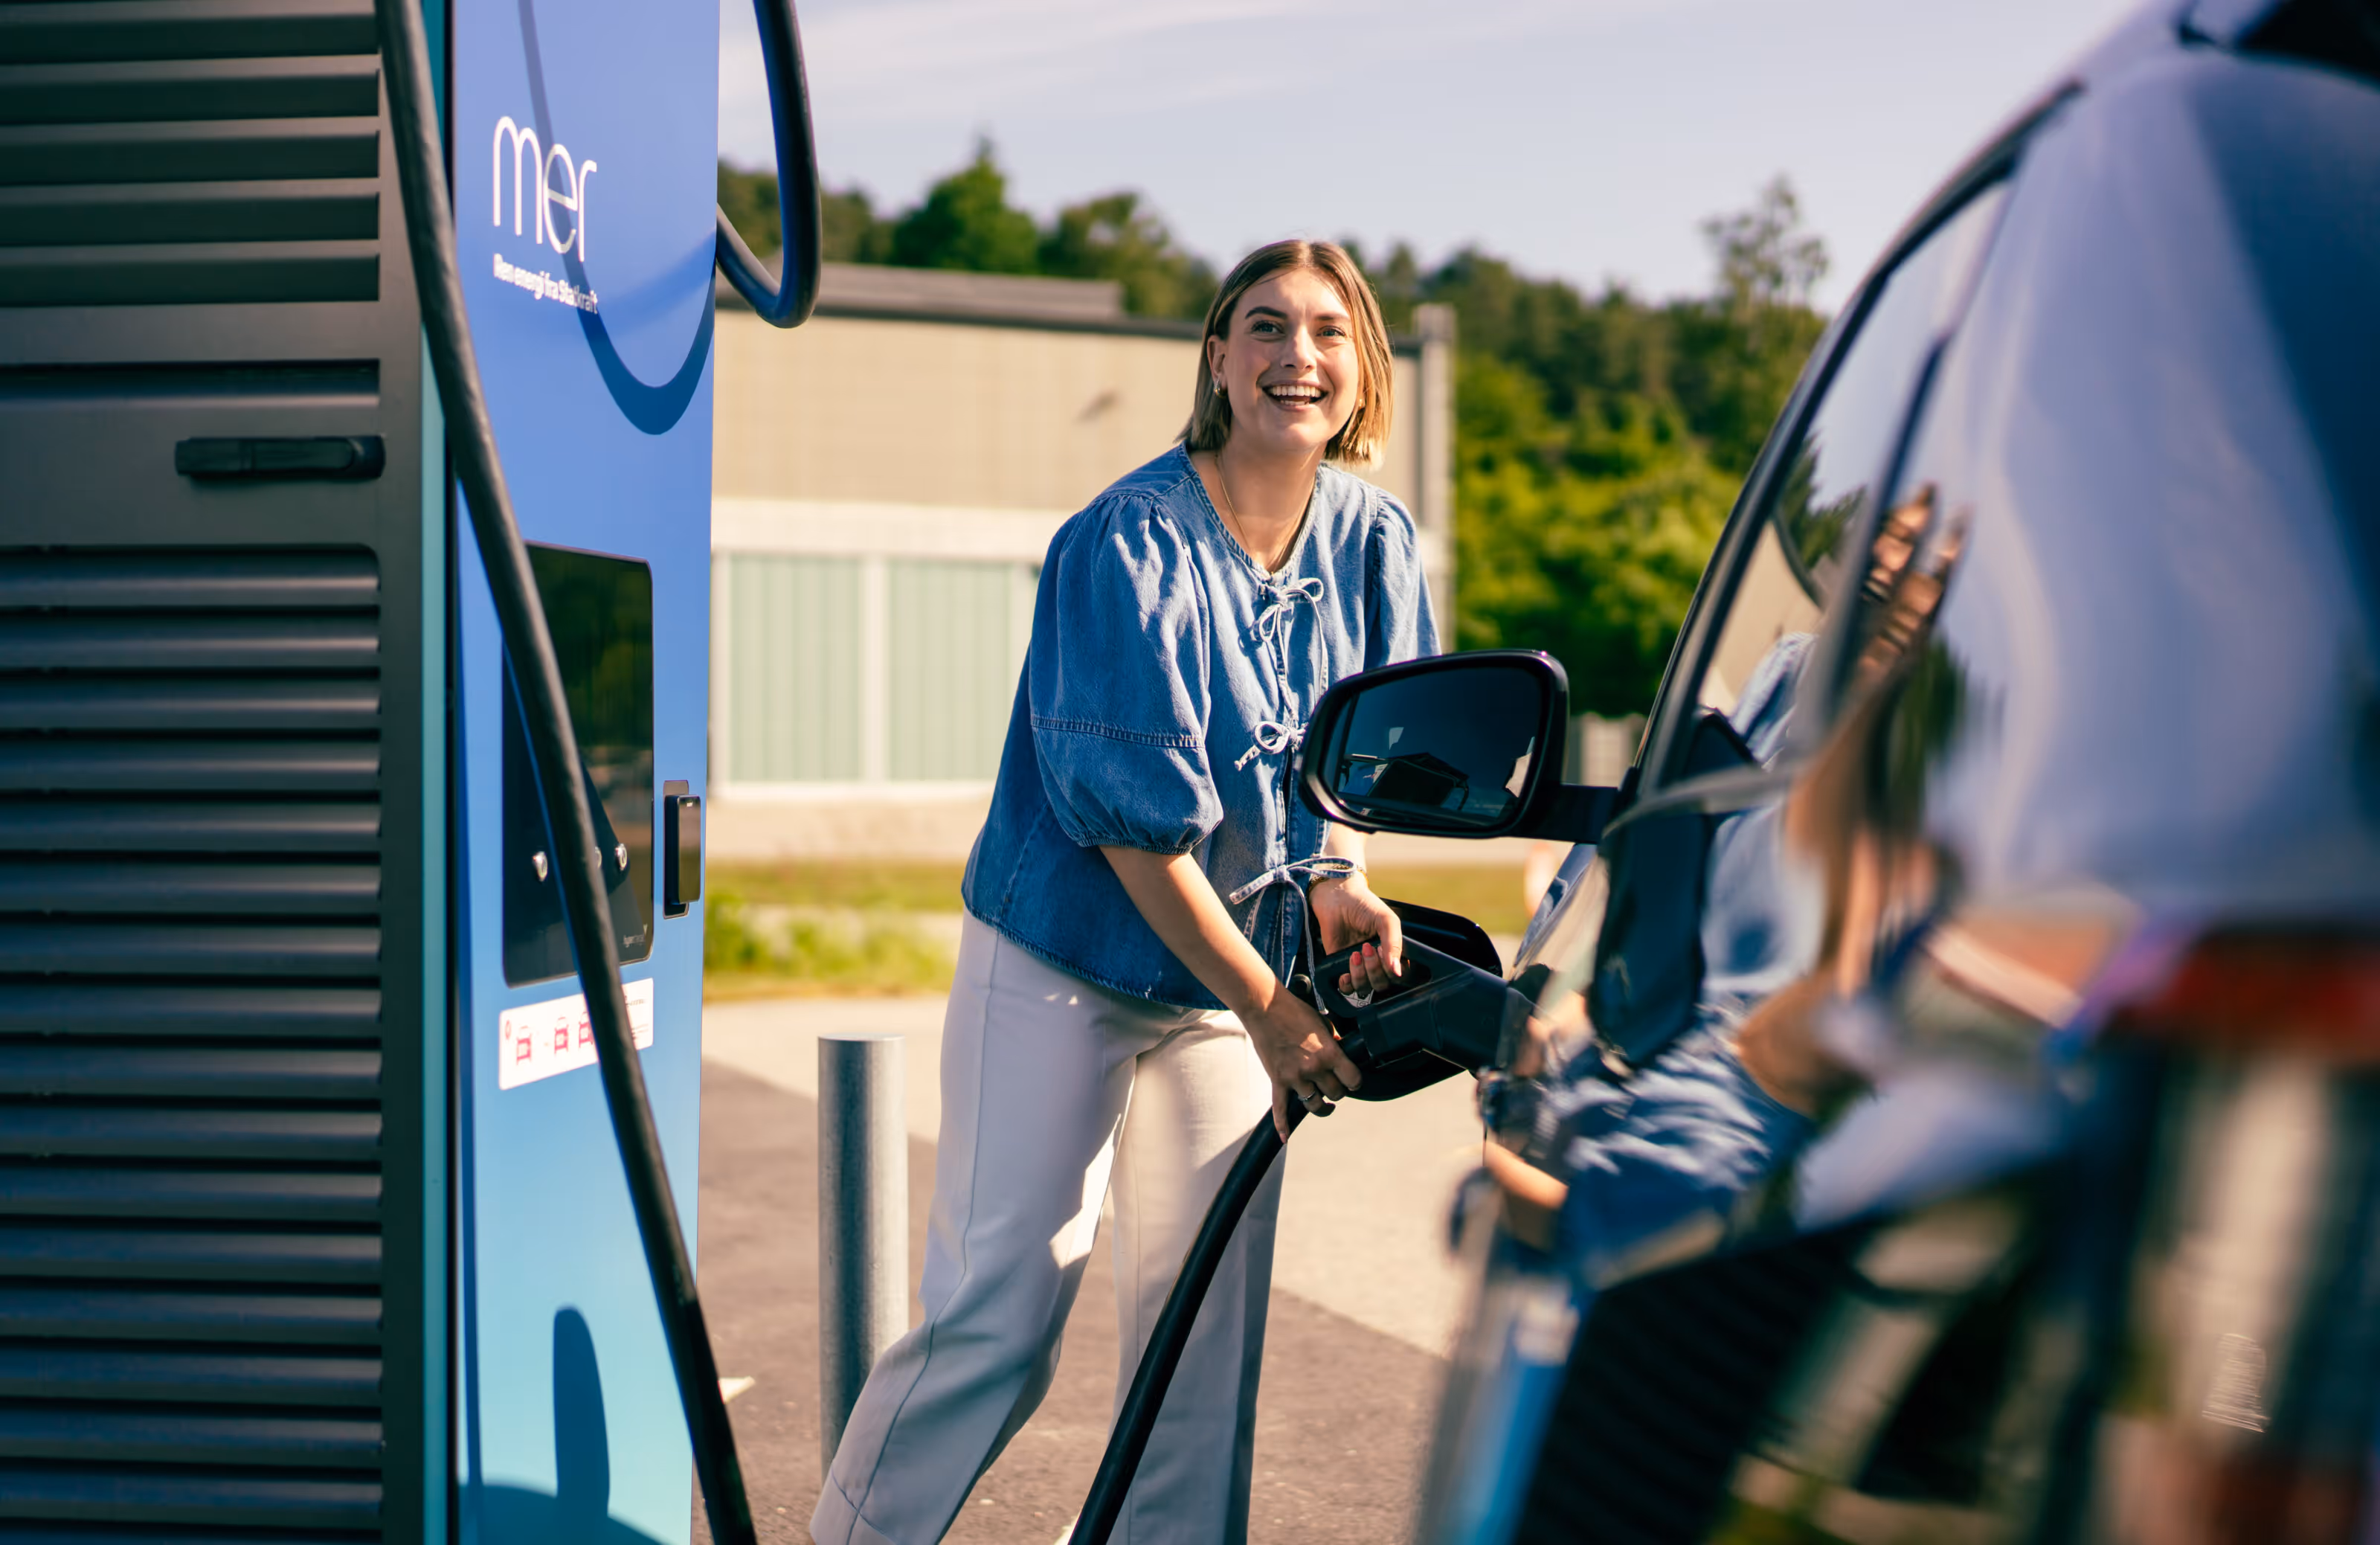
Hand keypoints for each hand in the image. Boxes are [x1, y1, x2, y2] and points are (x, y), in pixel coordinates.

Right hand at [1244, 986, 1363, 1137]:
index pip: (1353, 1080)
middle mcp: (1314, 1068)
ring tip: (1325, 1104)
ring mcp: (1294, 1077)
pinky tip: (1285, 1137)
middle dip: (1338, 1091)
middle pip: (1336, 1094)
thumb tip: (1340, 1053)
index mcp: (1329, 1053)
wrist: (1264, 1007)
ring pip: (1315, 1105)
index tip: (1353, 1080)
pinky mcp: (1277, 1081)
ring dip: (1321, 1105)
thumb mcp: (1323, 1023)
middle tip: (1335, 1085)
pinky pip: (1280, 1109)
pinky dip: (1282, 1125)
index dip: (1355, 1082)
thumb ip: (1333, 1042)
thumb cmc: (1294, 1011)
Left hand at [1309, 872, 1402, 998]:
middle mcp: (1377, 962)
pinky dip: (1347, 984)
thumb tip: (1397, 971)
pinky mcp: (1339, 966)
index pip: (1399, 975)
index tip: (1382, 951)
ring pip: (1364, 987)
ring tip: (1354, 954)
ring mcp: (1358, 966)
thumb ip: (1395, 945)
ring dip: (1360, 975)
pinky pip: (1346, 988)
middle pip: (1382, 984)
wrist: (1336, 897)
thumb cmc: (1364, 905)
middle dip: (1374, 969)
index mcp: (1392, 951)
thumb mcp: (1387, 921)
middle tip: (1366, 947)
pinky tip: (1345, 973)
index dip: (1392, 970)